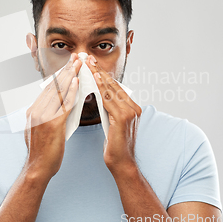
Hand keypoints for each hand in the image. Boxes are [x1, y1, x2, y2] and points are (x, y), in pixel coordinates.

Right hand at [24, 53, 81, 180]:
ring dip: (70, 76)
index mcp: (33, 110)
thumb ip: (45, 115)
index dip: (60, 75)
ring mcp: (43, 116)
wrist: (38, 168)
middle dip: (66, 70)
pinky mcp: (52, 124)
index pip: (49, 88)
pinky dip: (71, 91)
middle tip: (75, 58)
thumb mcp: (39, 129)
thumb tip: (53, 106)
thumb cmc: (42, 151)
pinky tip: (77, 82)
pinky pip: (64, 104)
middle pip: (53, 86)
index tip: (69, 65)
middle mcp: (36, 110)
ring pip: (59, 91)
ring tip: (79, 64)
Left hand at [86, 55, 141, 174]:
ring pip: (111, 90)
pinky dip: (101, 88)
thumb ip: (109, 109)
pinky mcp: (123, 118)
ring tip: (89, 64)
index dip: (103, 74)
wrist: (122, 163)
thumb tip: (100, 95)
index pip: (115, 87)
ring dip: (99, 75)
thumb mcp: (112, 123)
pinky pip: (109, 99)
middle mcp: (133, 107)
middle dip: (100, 70)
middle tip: (88, 58)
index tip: (93, 64)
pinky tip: (95, 79)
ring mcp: (130, 112)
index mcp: (131, 108)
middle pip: (113, 85)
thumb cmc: (115, 146)